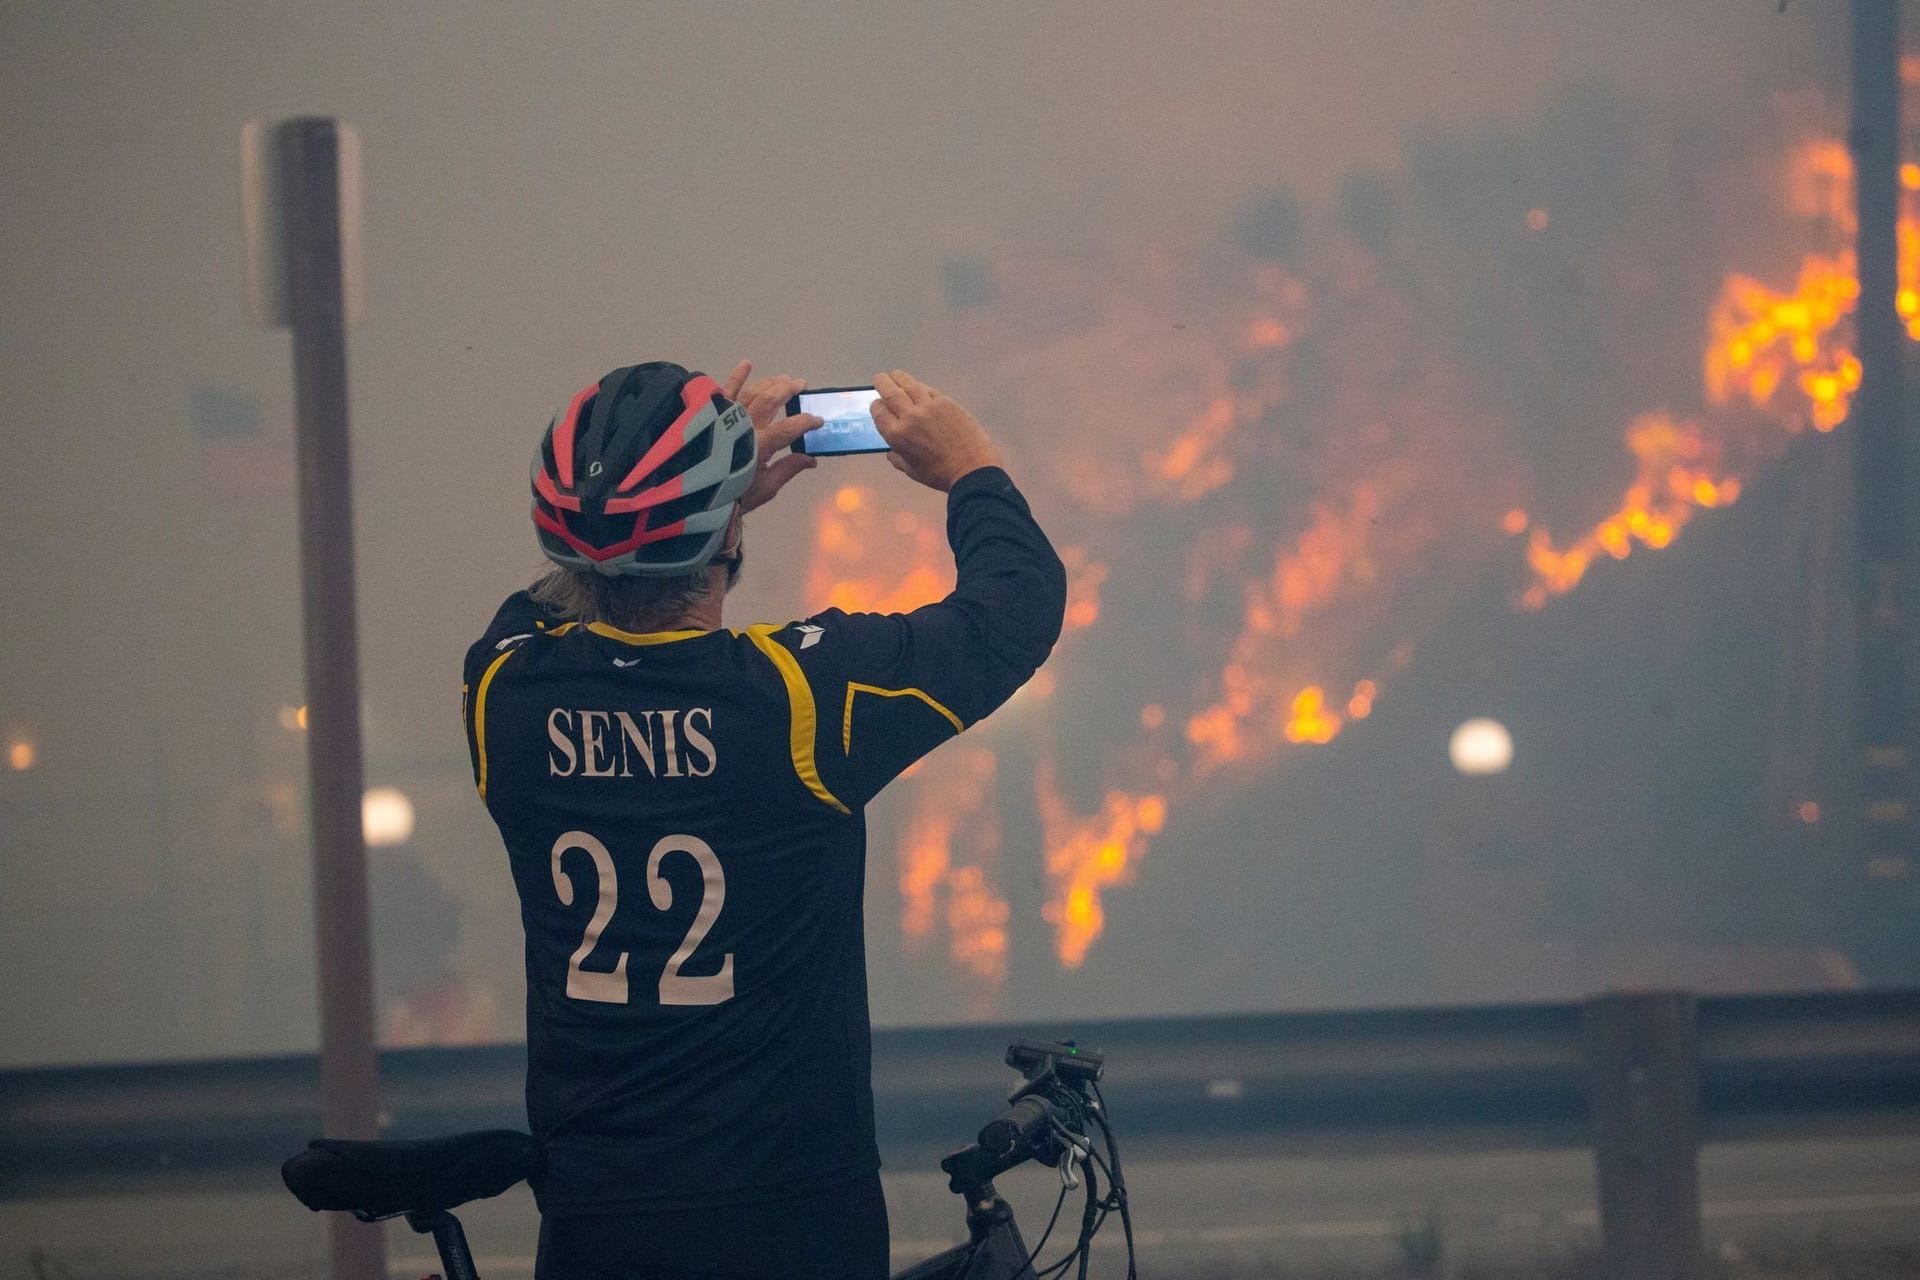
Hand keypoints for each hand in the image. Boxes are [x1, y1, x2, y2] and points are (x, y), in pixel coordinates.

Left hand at [719, 360, 821, 513]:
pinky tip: (747, 365)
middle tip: (801, 385)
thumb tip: (811, 460)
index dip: (806, 422)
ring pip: (753, 392)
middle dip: (789, 390)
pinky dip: (736, 376)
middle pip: (771, 400)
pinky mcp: (712, 413)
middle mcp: (745, 425)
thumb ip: (789, 469)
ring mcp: (727, 416)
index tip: (818, 421)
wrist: (694, 497)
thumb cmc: (731, 495)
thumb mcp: (765, 488)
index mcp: (760, 444)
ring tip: (784, 379)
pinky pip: (726, 390)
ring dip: (770, 383)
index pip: (790, 428)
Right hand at [870, 370, 1003, 491]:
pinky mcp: (945, 402)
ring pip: (908, 384)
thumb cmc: (940, 474)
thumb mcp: (911, 470)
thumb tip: (891, 452)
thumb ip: (898, 458)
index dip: (876, 405)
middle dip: (881, 382)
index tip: (878, 404)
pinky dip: (919, 387)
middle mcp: (909, 417)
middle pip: (890, 392)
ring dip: (898, 378)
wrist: (971, 468)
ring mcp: (928, 406)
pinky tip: (917, 387)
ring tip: (895, 375)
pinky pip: (928, 389)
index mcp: (896, 435)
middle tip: (879, 379)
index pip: (879, 411)